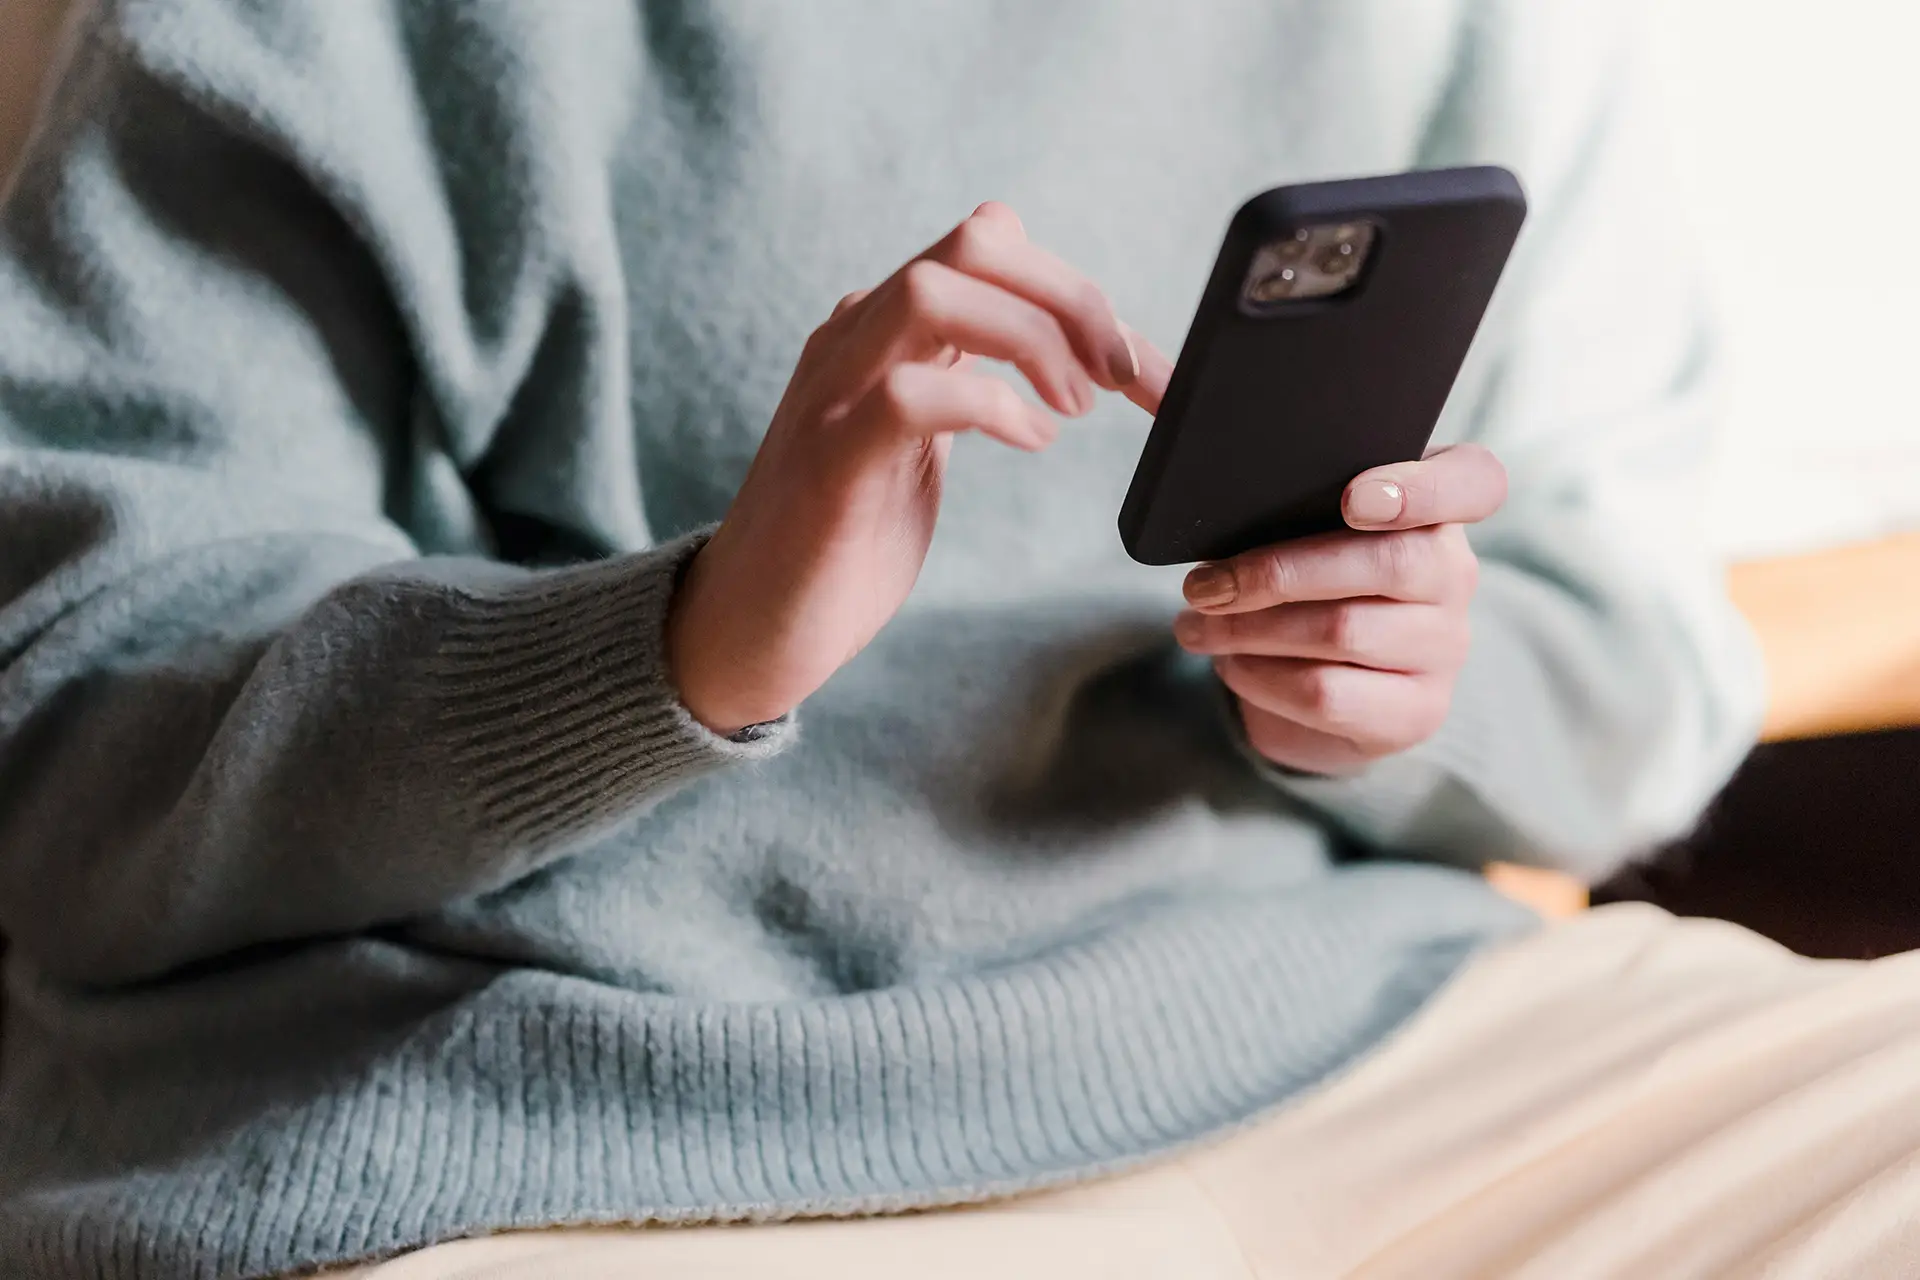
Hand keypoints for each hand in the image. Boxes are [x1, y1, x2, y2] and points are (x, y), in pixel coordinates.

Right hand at [669, 203, 1172, 734]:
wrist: (749, 627)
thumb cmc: (845, 540)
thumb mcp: (921, 441)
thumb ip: (968, 379)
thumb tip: (1056, 341)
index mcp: (883, 329)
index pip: (991, 245)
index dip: (1080, 291)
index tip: (1140, 367)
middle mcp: (854, 339)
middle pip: (975, 243)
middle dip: (1072, 299)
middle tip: (1123, 377)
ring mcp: (834, 394)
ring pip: (935, 291)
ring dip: (1033, 340)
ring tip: (1074, 410)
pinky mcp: (829, 461)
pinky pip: (910, 393)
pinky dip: (989, 406)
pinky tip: (1030, 441)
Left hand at [1172, 445, 1507, 775]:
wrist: (1322, 689)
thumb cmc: (1301, 580)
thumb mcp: (1291, 519)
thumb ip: (1256, 464)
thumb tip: (1158, 389)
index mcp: (1437, 508)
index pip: (1476, 482)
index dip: (1423, 489)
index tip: (1356, 499)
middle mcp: (1456, 574)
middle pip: (1386, 562)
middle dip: (1275, 571)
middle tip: (1200, 584)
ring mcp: (1444, 648)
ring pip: (1344, 631)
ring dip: (1249, 628)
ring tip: (1193, 623)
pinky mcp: (1415, 712)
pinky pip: (1329, 693)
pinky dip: (1261, 677)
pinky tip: (1229, 663)